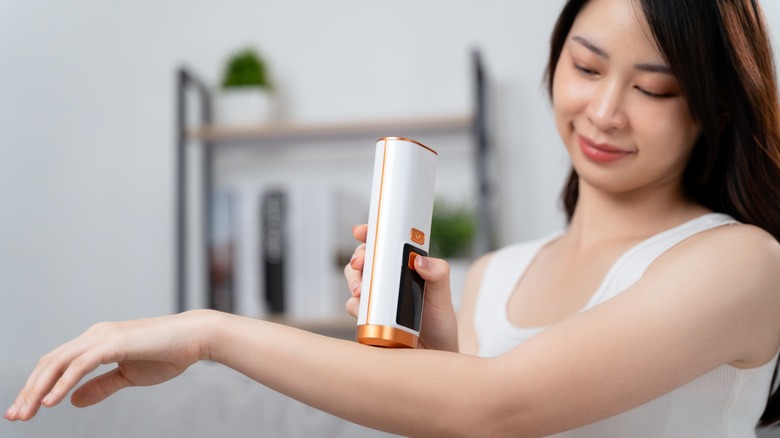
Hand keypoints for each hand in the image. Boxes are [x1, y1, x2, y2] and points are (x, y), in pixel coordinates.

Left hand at [4, 310, 210, 420]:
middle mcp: (95, 334)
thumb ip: (101, 386)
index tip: (24, 410)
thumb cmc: (168, 354)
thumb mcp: (129, 376)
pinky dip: (62, 384)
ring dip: (38, 390)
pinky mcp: (114, 343)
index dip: (36, 386)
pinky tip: (50, 402)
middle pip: (49, 362)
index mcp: (98, 340)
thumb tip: (73, 402)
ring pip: (58, 363)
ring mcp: (103, 336)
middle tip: (14, 416)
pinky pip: (80, 365)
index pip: (56, 363)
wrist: (196, 338)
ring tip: (26, 413)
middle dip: (29, 390)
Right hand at [344, 225, 458, 351]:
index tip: (361, 231)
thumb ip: (438, 273)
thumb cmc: (440, 322)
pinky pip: (354, 307)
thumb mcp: (443, 295)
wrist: (434, 355)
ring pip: (355, 281)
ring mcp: (377, 298)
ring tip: (362, 292)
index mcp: (405, 267)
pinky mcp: (369, 317)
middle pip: (364, 260)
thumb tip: (420, 260)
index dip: (370, 234)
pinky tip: (364, 312)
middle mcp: (388, 280)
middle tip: (359, 264)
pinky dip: (355, 306)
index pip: (385, 244)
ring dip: (353, 282)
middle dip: (357, 258)